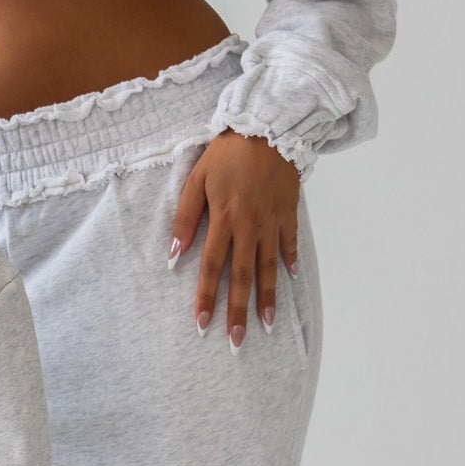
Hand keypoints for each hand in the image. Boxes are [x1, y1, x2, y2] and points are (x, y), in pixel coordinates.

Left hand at [169, 129, 299, 345]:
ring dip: (267, 298)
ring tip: (265, 325)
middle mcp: (249, 226)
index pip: (211, 267)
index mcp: (224, 219)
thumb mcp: (196, 179)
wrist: (268, 124)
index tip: (202, 324)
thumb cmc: (227, 151)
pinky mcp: (289, 212)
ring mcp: (272, 221)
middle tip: (235, 342)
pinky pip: (290, 243)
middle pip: (242, 277)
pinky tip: (291, 280)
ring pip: (269, 267)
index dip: (206, 297)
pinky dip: (290, 262)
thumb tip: (173, 255)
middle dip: (237, 311)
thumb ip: (185, 218)